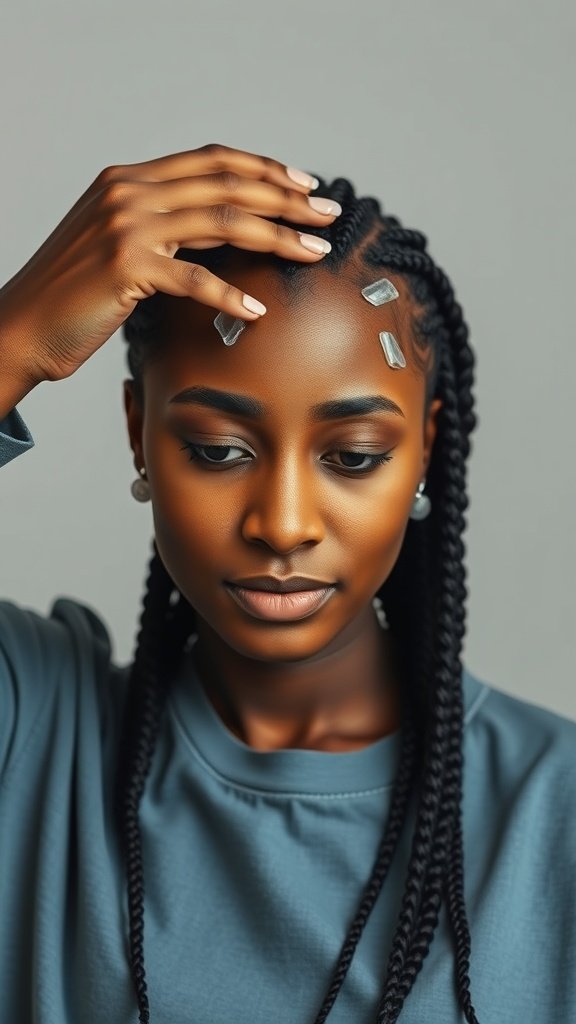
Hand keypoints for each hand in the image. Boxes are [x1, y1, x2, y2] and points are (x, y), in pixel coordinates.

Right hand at [0, 143, 338, 386]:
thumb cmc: (76, 293)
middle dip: (286, 198)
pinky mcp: (125, 267)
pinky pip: (193, 278)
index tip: (305, 184)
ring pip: (221, 222)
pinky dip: (230, 294)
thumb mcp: (122, 243)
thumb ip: (164, 226)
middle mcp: (129, 192)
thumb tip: (222, 228)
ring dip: (275, 236)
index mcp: (131, 179)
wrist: (23, 324)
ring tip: (312, 252)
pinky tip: (257, 309)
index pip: (212, 160)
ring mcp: (126, 226)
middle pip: (227, 184)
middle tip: (326, 214)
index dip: (265, 169)